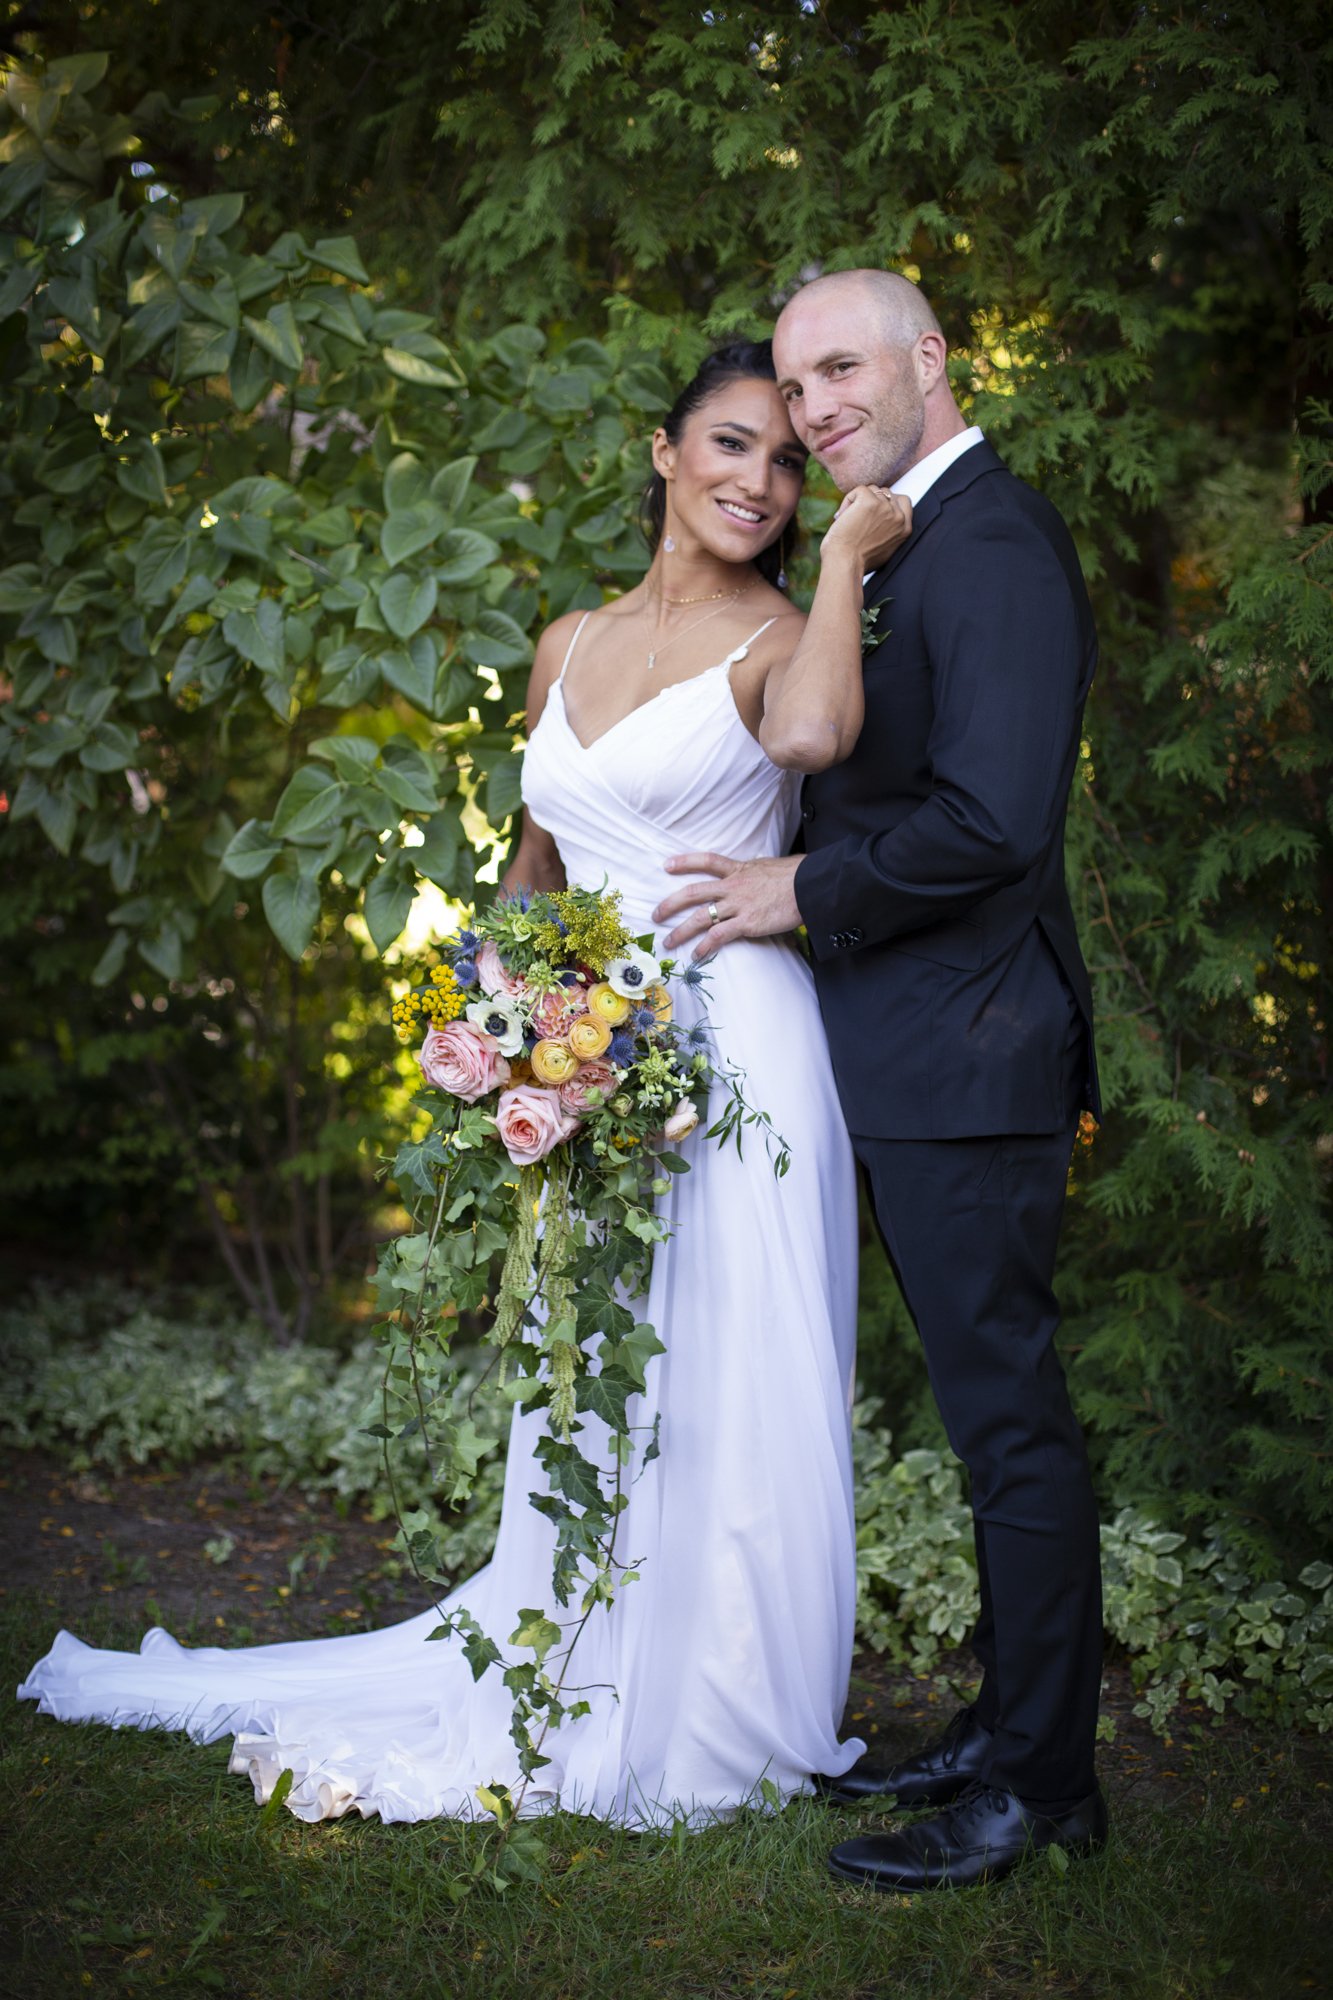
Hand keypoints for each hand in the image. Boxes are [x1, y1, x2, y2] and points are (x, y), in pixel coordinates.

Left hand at [654, 852, 802, 959]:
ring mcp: (738, 905)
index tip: (667, 865)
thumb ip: (756, 872)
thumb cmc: (797, 876)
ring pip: (700, 917)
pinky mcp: (746, 923)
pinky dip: (704, 946)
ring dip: (681, 931)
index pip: (707, 861)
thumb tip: (756, 872)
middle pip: (693, 892)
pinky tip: (696, 955)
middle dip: (671, 904)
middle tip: (656, 914)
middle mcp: (733, 886)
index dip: (685, 861)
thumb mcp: (769, 867)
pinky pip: (718, 936)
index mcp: (739, 869)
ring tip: (669, 942)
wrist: (810, 886)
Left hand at [820, 486, 911, 571]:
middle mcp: (898, 517)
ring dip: (858, 502)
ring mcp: (885, 507)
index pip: (904, 501)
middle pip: (886, 493)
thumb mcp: (885, 548)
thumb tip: (882, 519)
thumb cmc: (859, 561)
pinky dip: (848, 501)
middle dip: (871, 501)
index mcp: (905, 529)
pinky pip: (858, 490)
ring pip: (872, 490)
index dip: (888, 502)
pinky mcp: (869, 501)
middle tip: (858, 521)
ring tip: (850, 522)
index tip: (874, 512)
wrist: (846, 564)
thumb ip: (890, 531)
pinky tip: (843, 517)